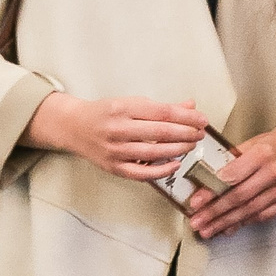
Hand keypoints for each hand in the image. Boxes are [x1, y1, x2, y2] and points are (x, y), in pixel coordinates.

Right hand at [29, 93, 211, 182]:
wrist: (73, 127)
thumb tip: (191, 106)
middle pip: (160, 132)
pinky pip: (141, 173)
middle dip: (185, 133)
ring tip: (191, 145)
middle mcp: (117, 128)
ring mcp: (114, 150)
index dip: (185, 117)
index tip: (202, 119)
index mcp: (122, 108)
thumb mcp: (130, 102)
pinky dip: (160, 170)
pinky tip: (175, 164)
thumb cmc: (105, 113)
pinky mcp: (113, 167)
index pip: (161, 112)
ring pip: (153, 153)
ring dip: (177, 149)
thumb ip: (161, 107)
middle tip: (200, 133)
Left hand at [184, 124, 275, 238]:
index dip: (211, 192)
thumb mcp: (256, 142)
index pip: (232, 176)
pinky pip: (263, 216)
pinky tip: (228, 228)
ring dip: (226, 223)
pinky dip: (243, 223)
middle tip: (197, 222)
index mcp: (263, 153)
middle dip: (215, 213)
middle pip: (240, 197)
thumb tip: (206, 178)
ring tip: (207, 230)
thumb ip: (234, 160)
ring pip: (250, 211)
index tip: (195, 203)